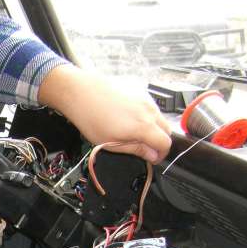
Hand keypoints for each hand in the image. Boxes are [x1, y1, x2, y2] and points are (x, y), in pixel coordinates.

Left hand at [38, 65, 171, 163]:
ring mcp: (146, 97)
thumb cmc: (91, 118)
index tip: (152, 158)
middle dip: (159, 141)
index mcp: (144, 126)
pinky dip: (146, 114)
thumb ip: (136, 149)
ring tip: (132, 131)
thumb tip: (152, 156)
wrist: (80, 92)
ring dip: (153, 127)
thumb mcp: (112, 143)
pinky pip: (150, 105)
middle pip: (167, 129)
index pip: (166, 143)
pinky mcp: (139, 89)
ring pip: (159, 116)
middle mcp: (149, 110)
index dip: (161, 154)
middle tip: (144, 148)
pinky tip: (128, 116)